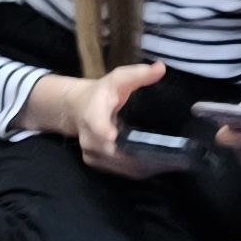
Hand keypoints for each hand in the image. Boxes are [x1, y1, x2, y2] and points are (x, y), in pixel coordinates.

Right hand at [54, 64, 178, 179]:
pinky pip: (118, 171)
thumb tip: (161, 68)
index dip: (103, 131)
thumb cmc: (103, 92)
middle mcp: (89, 138)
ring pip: (116, 165)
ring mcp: (92, 154)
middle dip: (133, 154)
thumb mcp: (119, 79)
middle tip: (162, 156)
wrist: (77, 108)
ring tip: (164, 162)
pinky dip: (135, 170)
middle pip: (109, 151)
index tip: (112, 136)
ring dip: (138, 165)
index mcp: (93, 115)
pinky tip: (153, 166)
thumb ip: (139, 74)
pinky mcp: (96, 164)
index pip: (96, 125)